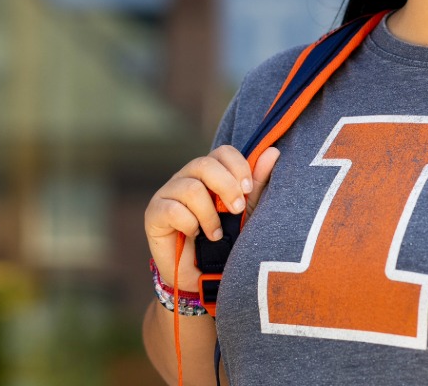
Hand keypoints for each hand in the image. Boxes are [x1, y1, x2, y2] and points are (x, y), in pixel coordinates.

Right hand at [145, 145, 282, 291]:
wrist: (202, 275)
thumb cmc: (225, 240)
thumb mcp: (245, 213)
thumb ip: (256, 185)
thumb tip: (273, 153)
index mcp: (209, 173)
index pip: (222, 152)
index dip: (238, 166)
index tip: (248, 189)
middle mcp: (187, 177)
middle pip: (205, 164)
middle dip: (227, 187)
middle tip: (237, 210)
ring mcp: (168, 193)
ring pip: (191, 188)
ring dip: (209, 214)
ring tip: (216, 234)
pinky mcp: (154, 213)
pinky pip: (173, 210)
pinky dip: (190, 224)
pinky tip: (195, 235)